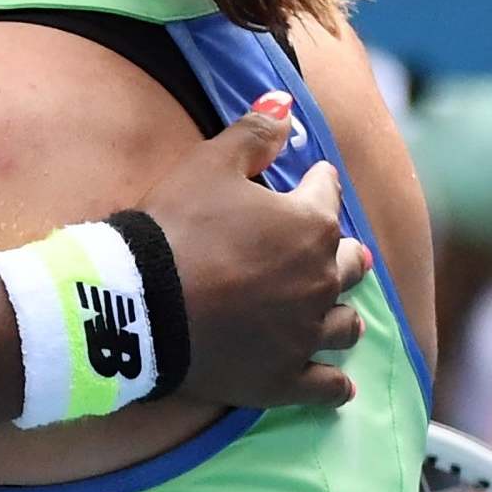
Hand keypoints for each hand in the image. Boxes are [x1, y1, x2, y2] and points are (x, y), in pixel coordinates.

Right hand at [140, 95, 370, 410]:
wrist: (143, 304)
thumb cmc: (177, 226)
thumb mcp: (209, 164)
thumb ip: (254, 133)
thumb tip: (287, 104)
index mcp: (310, 224)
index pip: (326, 193)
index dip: (315, 184)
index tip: (308, 181)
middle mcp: (322, 280)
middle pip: (348, 262)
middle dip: (340, 251)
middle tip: (327, 249)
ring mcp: (307, 333)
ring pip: (346, 325)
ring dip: (341, 314)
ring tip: (332, 312)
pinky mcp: (286, 378)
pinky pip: (328, 387)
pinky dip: (334, 384)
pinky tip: (336, 383)